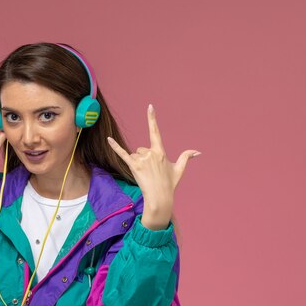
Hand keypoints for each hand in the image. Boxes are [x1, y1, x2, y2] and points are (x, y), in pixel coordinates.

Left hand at [107, 104, 200, 229]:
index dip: (152, 118)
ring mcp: (141, 160)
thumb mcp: (179, 169)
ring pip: (135, 154)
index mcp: (161, 151)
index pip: (155, 131)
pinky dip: (115, 146)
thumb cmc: (169, 184)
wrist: (160, 197)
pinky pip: (122, 154)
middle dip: (144, 158)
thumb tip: (198, 152)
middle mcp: (151, 153)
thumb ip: (186, 157)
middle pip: (142, 148)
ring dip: (138, 163)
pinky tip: (108, 139)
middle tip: (150, 172)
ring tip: (145, 174)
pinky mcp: (133, 166)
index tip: (149, 107)